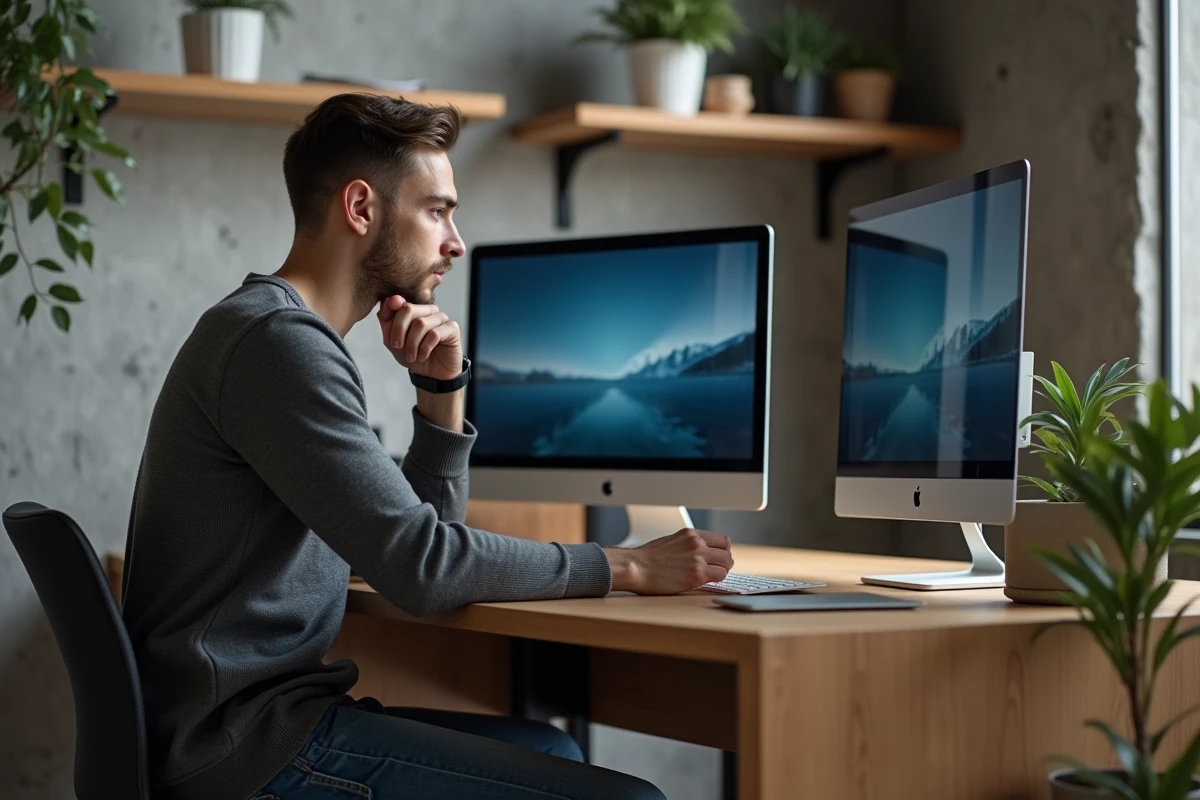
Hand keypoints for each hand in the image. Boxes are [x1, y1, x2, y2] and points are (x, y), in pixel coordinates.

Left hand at [377, 295, 462, 379]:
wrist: (432, 375)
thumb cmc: (414, 356)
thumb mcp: (393, 341)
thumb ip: (387, 320)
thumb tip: (389, 300)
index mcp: (413, 310)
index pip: (397, 302)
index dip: (390, 317)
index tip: (390, 338)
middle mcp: (427, 311)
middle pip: (408, 309)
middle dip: (399, 330)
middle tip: (397, 346)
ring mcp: (441, 318)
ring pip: (421, 323)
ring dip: (412, 344)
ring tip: (412, 356)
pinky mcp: (452, 328)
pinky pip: (435, 334)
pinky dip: (425, 348)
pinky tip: (423, 356)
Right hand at [605, 529, 733, 594]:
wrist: (636, 567)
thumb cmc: (648, 558)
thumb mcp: (671, 541)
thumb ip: (688, 545)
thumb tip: (700, 554)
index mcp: (691, 534)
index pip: (721, 539)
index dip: (723, 550)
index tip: (719, 557)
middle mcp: (697, 543)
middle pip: (727, 551)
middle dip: (725, 561)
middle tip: (719, 568)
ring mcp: (698, 559)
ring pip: (726, 564)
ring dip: (722, 571)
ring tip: (712, 576)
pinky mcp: (697, 575)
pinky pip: (720, 576)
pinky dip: (717, 579)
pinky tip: (707, 581)